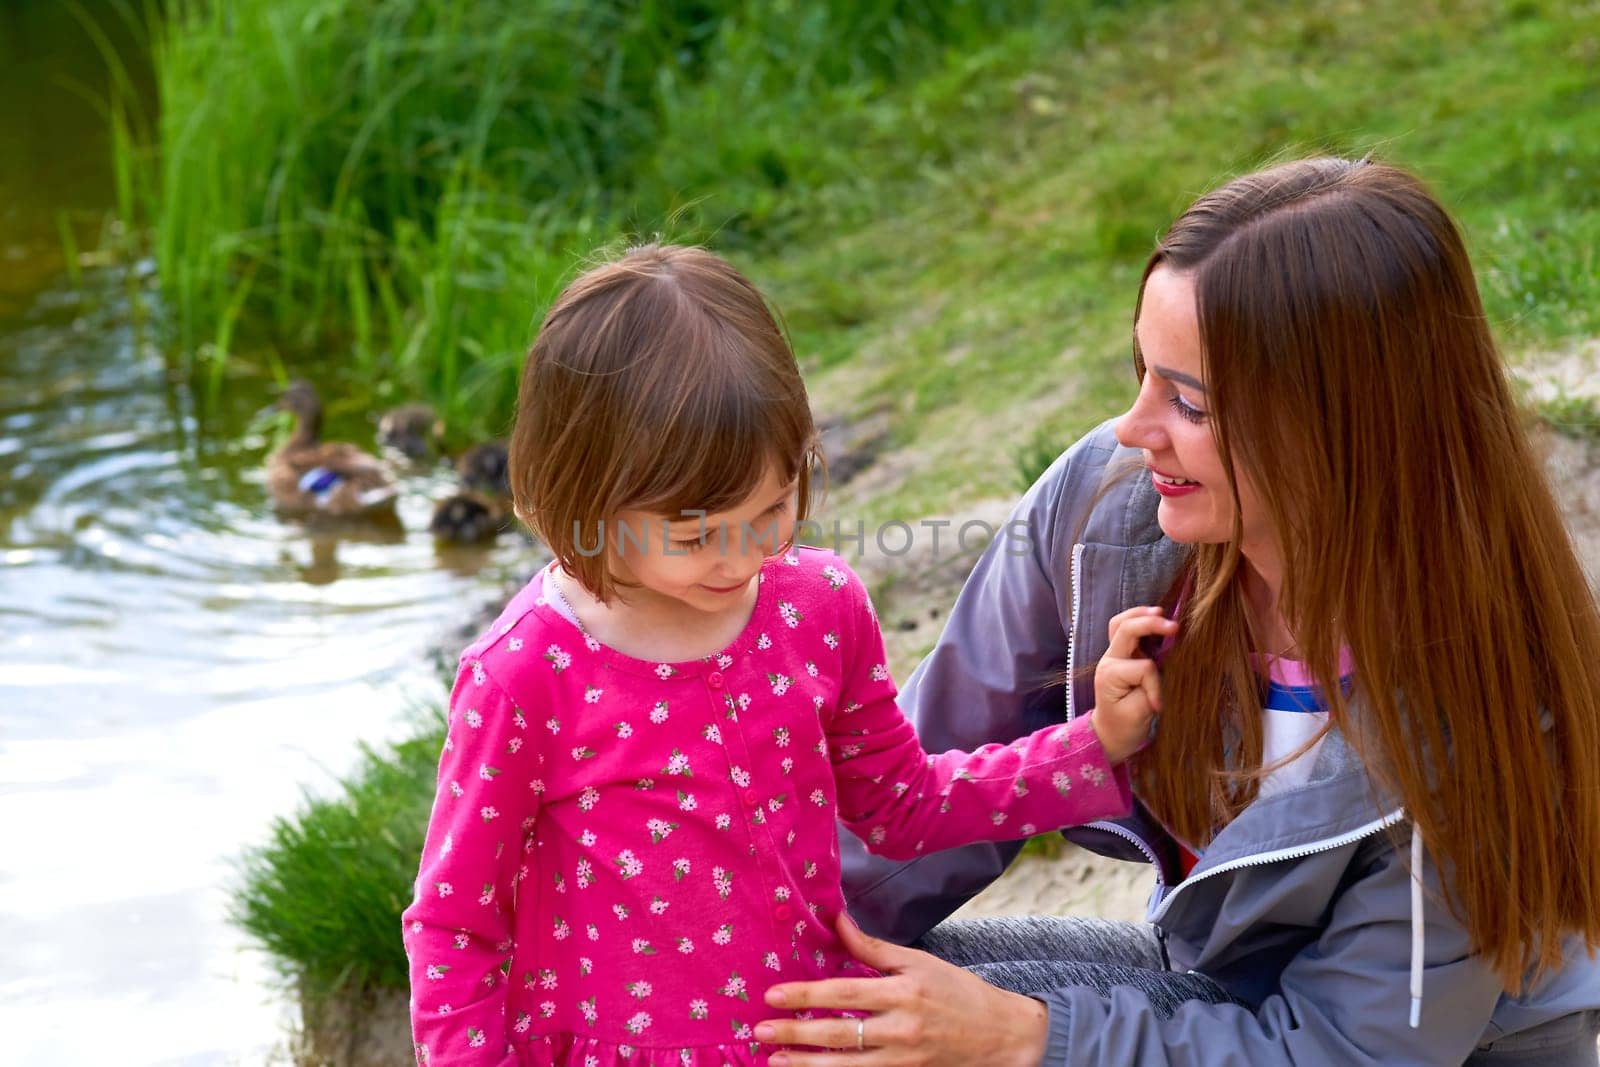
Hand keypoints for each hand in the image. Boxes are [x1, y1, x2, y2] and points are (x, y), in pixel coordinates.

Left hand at [754, 912, 1048, 1066]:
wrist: (1001, 1034)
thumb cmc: (958, 991)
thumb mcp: (918, 961)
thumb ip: (873, 947)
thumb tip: (837, 920)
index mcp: (904, 991)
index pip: (844, 993)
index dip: (806, 994)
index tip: (774, 995)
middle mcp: (902, 1028)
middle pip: (839, 1034)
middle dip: (796, 1034)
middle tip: (760, 1030)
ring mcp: (904, 1059)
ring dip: (807, 1065)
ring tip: (775, 1061)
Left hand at [1092, 605, 1176, 762]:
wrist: (1109, 735)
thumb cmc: (1123, 727)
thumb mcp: (1140, 714)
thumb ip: (1152, 690)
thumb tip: (1166, 671)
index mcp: (1111, 675)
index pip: (1143, 667)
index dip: (1155, 684)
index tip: (1158, 706)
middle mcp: (1109, 660)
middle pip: (1125, 629)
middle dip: (1149, 624)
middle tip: (1174, 627)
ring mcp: (1114, 656)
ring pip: (1121, 623)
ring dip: (1142, 615)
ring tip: (1161, 613)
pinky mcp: (1123, 656)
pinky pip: (1126, 629)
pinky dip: (1140, 620)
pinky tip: (1156, 617)